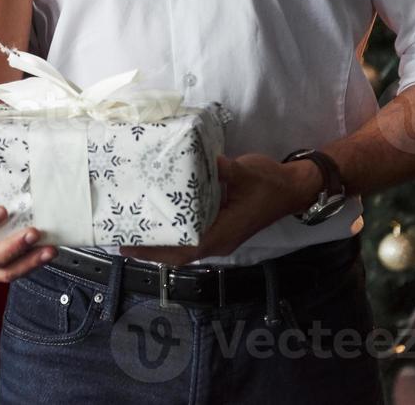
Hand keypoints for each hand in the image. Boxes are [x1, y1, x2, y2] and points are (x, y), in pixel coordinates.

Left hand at [121, 153, 319, 263]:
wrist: (292, 186)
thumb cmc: (270, 183)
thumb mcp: (247, 172)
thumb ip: (225, 169)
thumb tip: (204, 159)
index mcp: (224, 233)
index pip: (186, 250)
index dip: (158, 251)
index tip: (132, 245)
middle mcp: (219, 240)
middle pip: (180, 254)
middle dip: (151, 250)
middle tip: (122, 237)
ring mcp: (220, 234)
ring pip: (184, 247)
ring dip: (160, 243)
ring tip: (134, 230)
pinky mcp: (220, 226)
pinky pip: (191, 235)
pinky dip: (173, 233)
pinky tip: (158, 219)